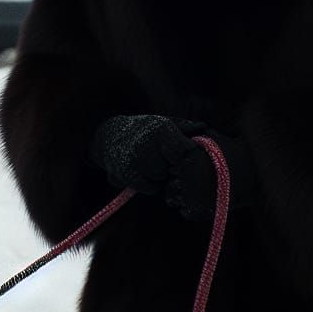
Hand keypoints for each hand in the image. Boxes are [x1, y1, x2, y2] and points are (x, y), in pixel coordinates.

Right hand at [90, 115, 242, 221]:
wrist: (109, 136)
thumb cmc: (144, 130)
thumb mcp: (163, 123)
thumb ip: (184, 127)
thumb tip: (204, 127)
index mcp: (161, 131)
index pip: (186, 152)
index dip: (187, 157)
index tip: (182, 155)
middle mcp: (148, 145)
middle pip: (175, 169)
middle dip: (171, 166)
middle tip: (162, 156)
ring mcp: (136, 162)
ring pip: (162, 180)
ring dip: (160, 175)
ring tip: (150, 162)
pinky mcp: (126, 175)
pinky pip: (150, 188)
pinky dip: (149, 183)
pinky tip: (141, 171)